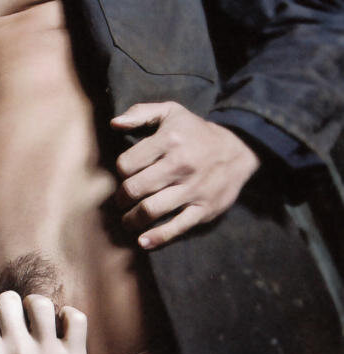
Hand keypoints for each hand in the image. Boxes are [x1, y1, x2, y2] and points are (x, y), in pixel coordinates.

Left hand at [112, 101, 259, 249]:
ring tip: (128, 220)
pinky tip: (142, 241)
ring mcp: (193, 189)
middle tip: (121, 200)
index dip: (120, 171)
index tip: (125, 174)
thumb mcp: (171, 112)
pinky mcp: (204, 209)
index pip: (127, 164)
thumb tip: (114, 124)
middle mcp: (181, 165)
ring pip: (150, 210)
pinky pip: (177, 227)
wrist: (239, 150)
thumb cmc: (196, 132)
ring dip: (132, 219)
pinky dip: (157, 237)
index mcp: (169, 140)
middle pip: (135, 189)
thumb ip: (140, 113)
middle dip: (122, 198)